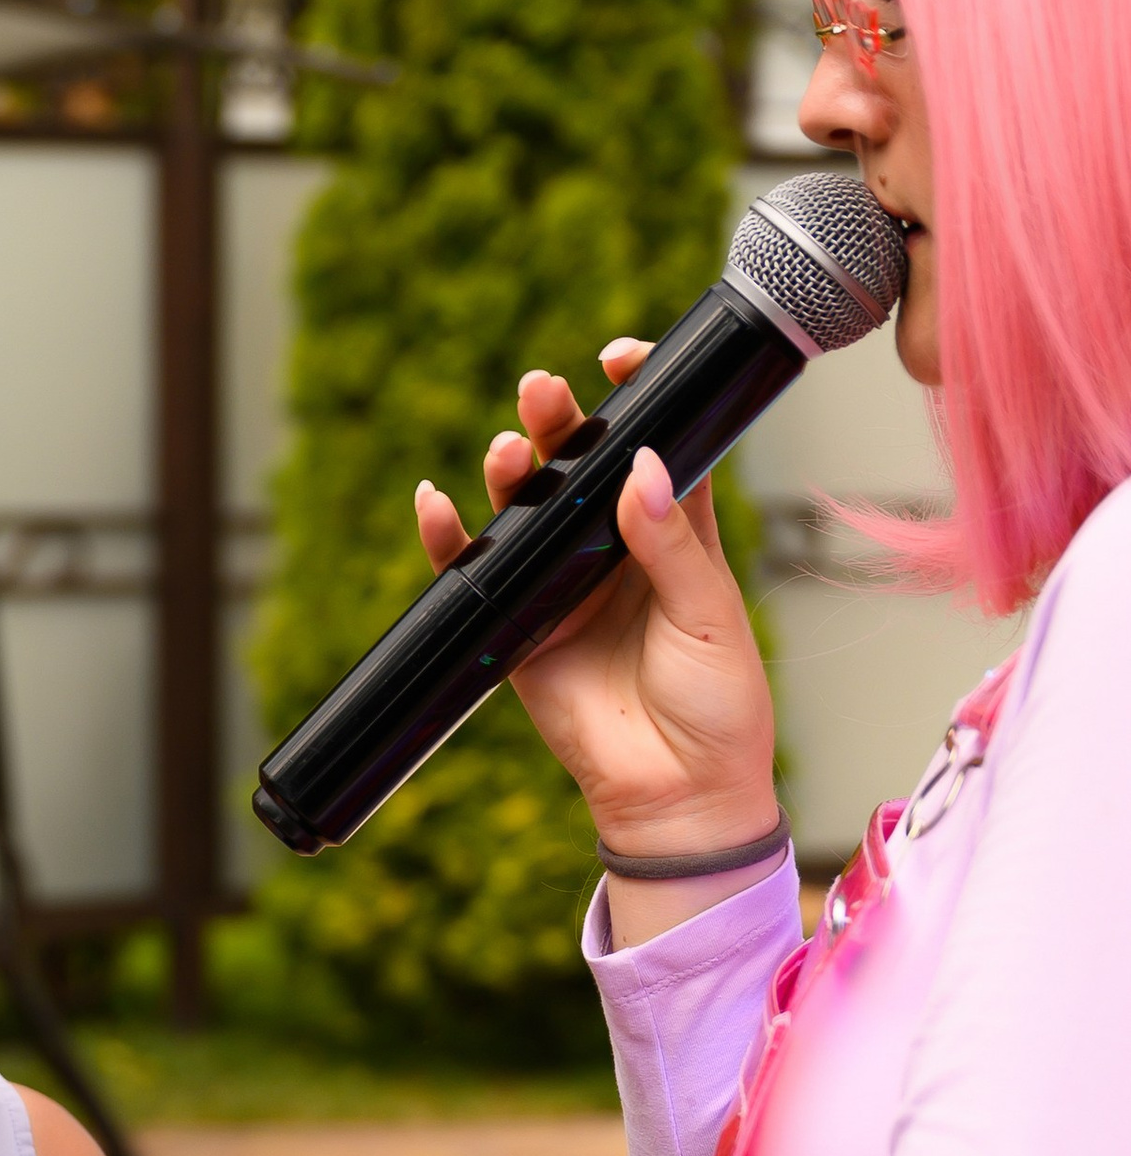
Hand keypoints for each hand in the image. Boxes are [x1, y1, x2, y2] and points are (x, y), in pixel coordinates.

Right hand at [414, 346, 776, 862]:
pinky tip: (436, 504)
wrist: (678, 796)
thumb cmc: (719, 707)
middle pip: (580, 468)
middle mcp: (615, 552)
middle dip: (559, 422)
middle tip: (544, 393)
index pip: (653, 448)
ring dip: (511, 473)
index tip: (618, 358)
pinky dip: (449, 540)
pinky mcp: (519, 632)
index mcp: (676, 535)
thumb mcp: (710, 616)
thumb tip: (637, 467)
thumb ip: (670, 543)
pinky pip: (476, 576)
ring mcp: (563, 589)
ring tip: (509, 449)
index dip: (636, 399)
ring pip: (527, 511)